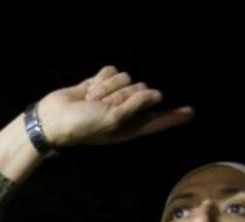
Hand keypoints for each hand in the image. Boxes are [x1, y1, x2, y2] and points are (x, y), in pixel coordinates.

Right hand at [38, 66, 193, 146]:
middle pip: (141, 90)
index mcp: (131, 126)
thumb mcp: (113, 120)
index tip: (190, 113)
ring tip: (91, 101)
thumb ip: (137, 106)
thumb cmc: (83, 126)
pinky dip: (100, 79)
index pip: (157, 120)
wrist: (54, 118)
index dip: (173, 116)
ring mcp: (112, 96)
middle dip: (121, 94)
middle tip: (101, 106)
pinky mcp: (100, 84)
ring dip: (107, 88)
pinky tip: (88, 90)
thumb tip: (156, 93)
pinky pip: (111, 72)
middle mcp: (125, 110)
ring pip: (125, 79)